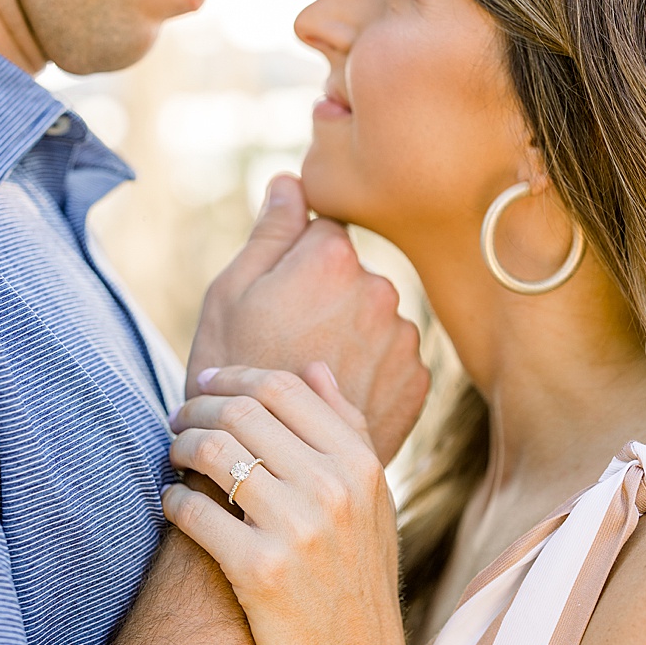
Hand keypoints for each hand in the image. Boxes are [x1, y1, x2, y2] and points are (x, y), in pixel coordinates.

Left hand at [160, 365, 409, 644]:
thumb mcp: (372, 504)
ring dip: (179, 446)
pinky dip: (171, 498)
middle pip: (241, 412)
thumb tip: (313, 368)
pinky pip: (193, 509)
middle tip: (175, 419)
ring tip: (171, 455)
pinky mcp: (258, 570)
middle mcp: (334, 490)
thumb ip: (347, 431)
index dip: (232, 377)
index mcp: (362, 466)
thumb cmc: (355, 582)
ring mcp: (297, 529)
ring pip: (213, 452)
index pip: (283, 389)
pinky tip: (171, 502)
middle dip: (196, 408)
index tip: (203, 384)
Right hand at [186, 174, 427, 462]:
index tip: (274, 301)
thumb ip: (269, 231)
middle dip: (325, 299)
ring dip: (351, 336)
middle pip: (353, 275)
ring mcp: (404, 339)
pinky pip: (393, 360)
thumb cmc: (228, 371)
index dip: (293, 264)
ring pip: (375, 318)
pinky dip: (370, 373)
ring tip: (309, 375)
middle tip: (285, 343)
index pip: (323, 231)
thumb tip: (292, 179)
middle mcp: (380, 289)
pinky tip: (336, 395)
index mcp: (331, 258)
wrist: (262, 464)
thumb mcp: (228, 294)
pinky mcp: (417, 382)